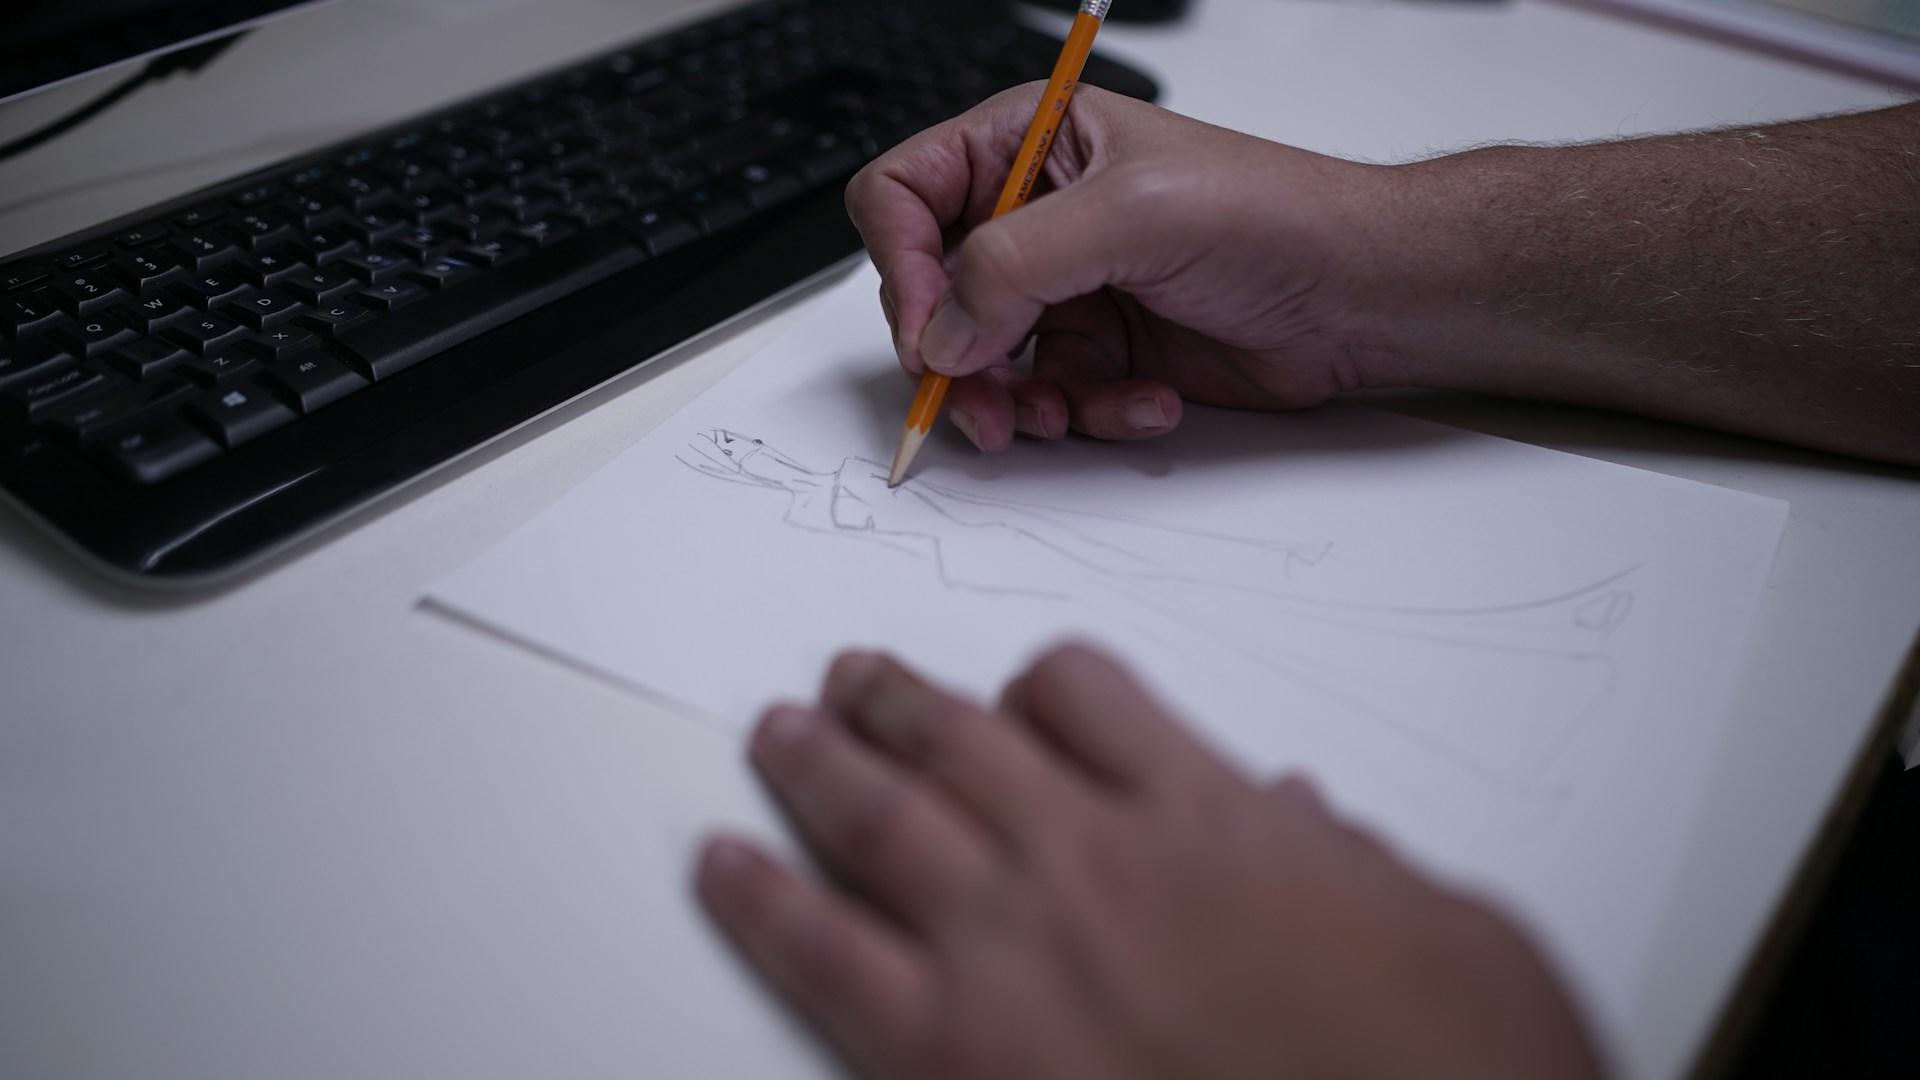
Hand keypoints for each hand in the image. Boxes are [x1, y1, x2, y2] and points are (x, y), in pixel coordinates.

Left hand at [695, 645, 1600, 1079]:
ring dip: (820, 761)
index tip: (1019, 693)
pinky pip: (822, 952)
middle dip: (897, 699)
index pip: (1084, 692)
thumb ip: (1352, 861)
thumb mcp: (1452, 934)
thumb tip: (1300, 820)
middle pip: (962, 735)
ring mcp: (1014, 949)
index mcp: (1210, 817)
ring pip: (881, 813)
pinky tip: (721, 866)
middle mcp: (1096, 858)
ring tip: (779, 731)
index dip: (1040, 684)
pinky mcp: (953, 1053)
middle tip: (852, 677)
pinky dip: (760, 900)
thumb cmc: (1456, 1070)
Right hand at [845, 84, 1409, 451]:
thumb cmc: (1273, 216)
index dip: (905, 266)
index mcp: (1030, 143)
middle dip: (955, 358)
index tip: (932, 332)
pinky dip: (1090, 415)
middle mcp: (1037, 215)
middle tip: (984, 403)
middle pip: (933, 294)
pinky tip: (1146, 400)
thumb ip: (1016, 264)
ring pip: (983, 363)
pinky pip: (1051, 400)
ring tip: (1064, 415)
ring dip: (1018, 402)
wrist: (1359, 296)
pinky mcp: (1101, 352)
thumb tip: (941, 331)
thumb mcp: (1132, 216)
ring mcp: (1067, 289)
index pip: (906, 194)